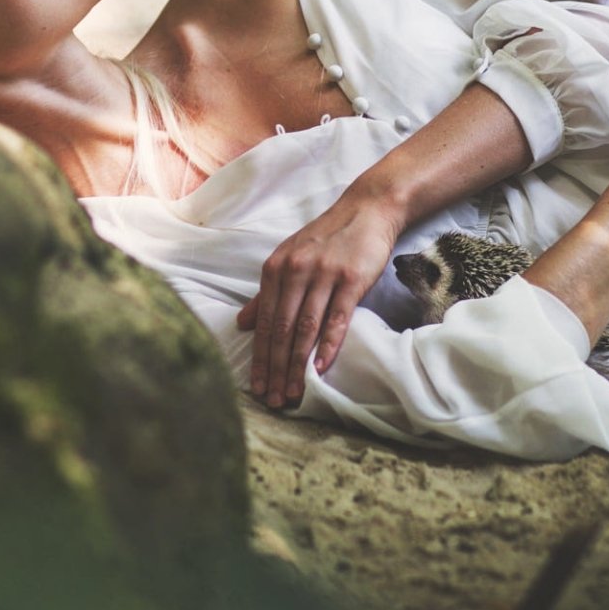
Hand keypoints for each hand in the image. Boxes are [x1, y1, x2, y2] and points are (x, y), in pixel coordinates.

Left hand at [236, 187, 403, 407]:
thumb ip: (266, 293)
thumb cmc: (326, 238)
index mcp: (275, 269)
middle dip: (275, 368)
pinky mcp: (351, 279)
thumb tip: (242, 323)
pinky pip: (337, 318)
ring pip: (305, 327)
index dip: (260, 357)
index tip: (257, 386)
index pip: (263, 322)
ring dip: (297, 364)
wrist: (366, 210)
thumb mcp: (289, 259)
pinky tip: (320, 368)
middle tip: (273, 400)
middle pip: (281, 329)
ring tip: (294, 393)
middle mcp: (295, 271)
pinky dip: (328, 345)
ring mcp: (323, 275)